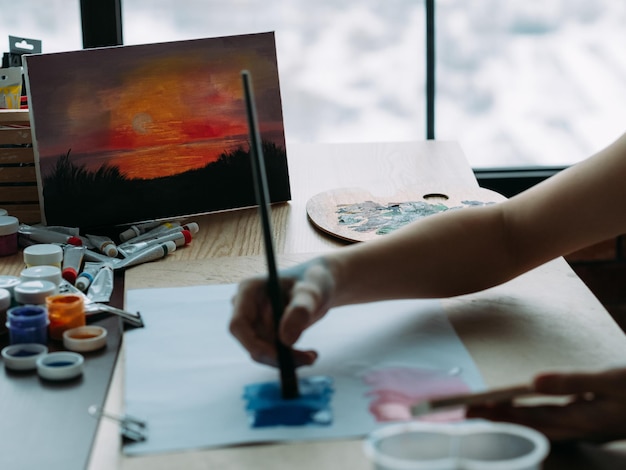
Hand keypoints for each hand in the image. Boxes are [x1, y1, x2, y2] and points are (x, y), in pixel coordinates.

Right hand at [229, 258, 334, 367]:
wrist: (319, 286)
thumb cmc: (314, 281)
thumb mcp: (312, 293)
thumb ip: (300, 311)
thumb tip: (285, 340)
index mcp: (249, 290)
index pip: (239, 324)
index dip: (254, 344)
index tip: (280, 357)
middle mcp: (245, 307)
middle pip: (250, 342)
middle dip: (276, 356)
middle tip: (306, 360)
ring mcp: (253, 322)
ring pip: (261, 352)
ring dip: (286, 359)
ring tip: (312, 356)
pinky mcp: (263, 334)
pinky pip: (270, 354)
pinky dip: (289, 358)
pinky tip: (309, 355)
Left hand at [467, 367, 625, 441]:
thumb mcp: (610, 379)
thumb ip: (572, 381)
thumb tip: (533, 381)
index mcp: (583, 420)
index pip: (531, 417)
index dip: (501, 413)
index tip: (474, 408)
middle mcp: (581, 429)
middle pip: (531, 426)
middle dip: (499, 419)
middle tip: (468, 412)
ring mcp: (586, 429)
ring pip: (541, 426)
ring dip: (513, 419)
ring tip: (487, 411)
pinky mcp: (591, 423)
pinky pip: (554, 423)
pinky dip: (533, 417)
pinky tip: (525, 411)